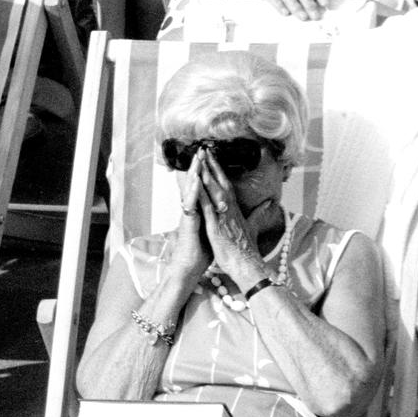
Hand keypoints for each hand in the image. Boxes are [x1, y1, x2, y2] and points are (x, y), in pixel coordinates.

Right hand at [167, 153, 213, 280]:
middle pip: (196, 185)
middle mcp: (194, 210)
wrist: (191, 266)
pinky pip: (190, 207)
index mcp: (203, 211)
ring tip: (196, 160)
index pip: (206, 188)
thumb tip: (230, 214)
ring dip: (193, 176)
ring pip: (191, 192)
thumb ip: (223, 220)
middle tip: (201, 150)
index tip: (212, 158)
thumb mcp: (216, 232)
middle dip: (199, 167)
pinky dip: (193, 195)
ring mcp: (189, 216)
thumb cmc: (203, 251)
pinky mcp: (188, 224)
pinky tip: (195, 184)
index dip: (209, 173)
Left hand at [195, 151, 268, 283]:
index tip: (213, 157)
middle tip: (204, 149)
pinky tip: (195, 184)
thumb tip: (269, 202)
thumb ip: (259, 213)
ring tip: (199, 159)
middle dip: (212, 165)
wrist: (248, 266)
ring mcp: (223, 217)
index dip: (219, 170)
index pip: (226, 185)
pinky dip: (202, 195)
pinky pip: (208, 208)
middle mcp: (229, 209)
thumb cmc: (246, 249)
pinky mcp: (216, 227)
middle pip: (220, 182)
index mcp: (235, 209)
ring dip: (206, 174)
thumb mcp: (253, 227)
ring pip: (214, 191)